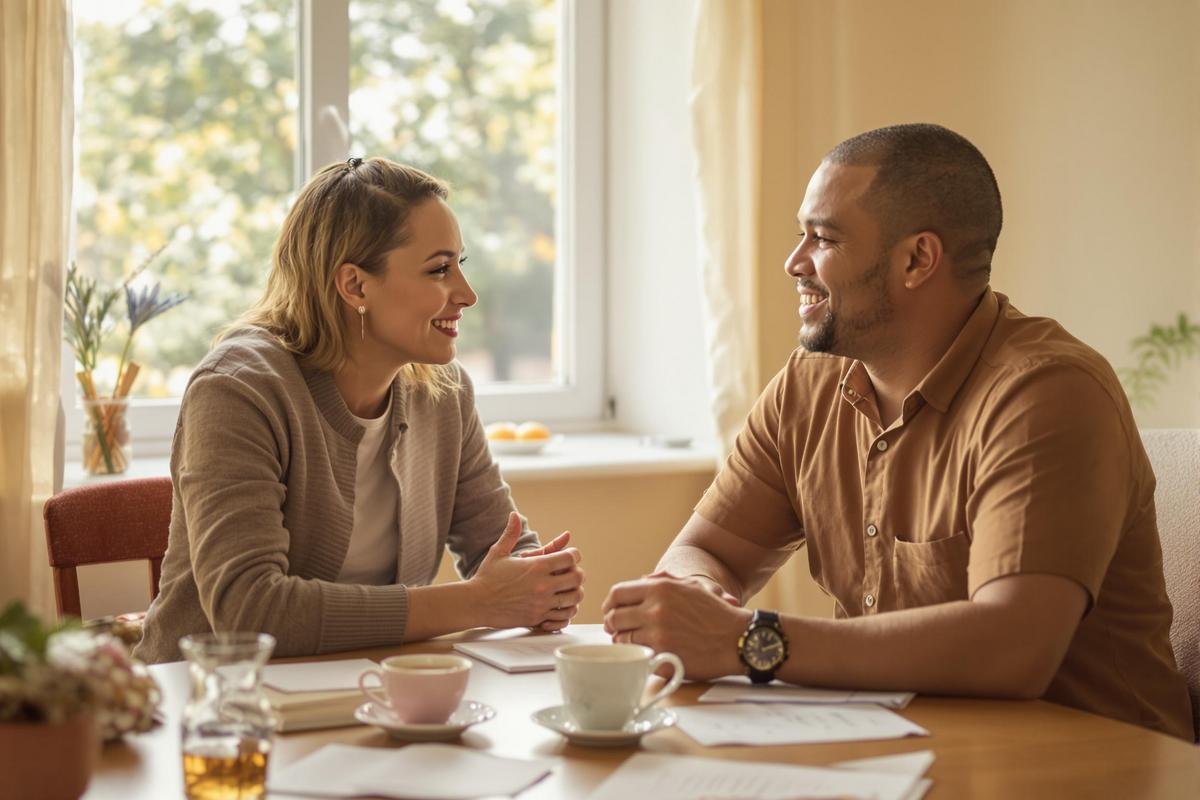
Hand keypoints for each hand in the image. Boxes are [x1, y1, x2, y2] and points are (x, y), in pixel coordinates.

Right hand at [470, 512, 584, 632]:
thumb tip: (514, 515)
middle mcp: (542, 585)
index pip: (570, 558)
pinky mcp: (538, 619)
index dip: (574, 555)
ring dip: (574, 592)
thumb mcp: (499, 552)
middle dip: (578, 573)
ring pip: (574, 598)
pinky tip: (561, 605)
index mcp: (536, 566)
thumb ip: (511, 533)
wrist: (475, 603)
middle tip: (572, 573)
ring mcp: (541, 604)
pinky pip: (564, 617)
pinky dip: (566, 611)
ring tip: (569, 589)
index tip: (570, 556)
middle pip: (577, 578)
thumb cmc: (487, 577)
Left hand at [601, 574, 750, 680]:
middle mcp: (654, 609)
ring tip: (631, 643)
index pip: (617, 594)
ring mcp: (657, 635)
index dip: (609, 605)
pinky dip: (637, 657)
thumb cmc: (716, 613)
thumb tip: (640, 582)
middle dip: (613, 625)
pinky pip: (637, 656)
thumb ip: (662, 582)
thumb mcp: (690, 586)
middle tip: (617, 630)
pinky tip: (645, 655)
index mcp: (659, 588)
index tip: (610, 612)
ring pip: (622, 639)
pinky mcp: (663, 657)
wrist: (738, 638)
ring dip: (623, 643)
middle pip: (614, 618)